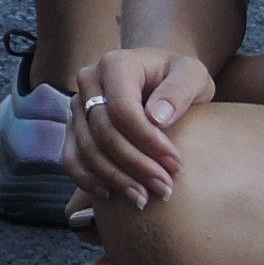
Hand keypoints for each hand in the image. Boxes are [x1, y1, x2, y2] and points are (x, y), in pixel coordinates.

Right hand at [66, 46, 215, 212]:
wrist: (159, 77)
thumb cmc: (178, 77)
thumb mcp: (192, 74)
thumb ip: (179, 90)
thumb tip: (157, 117)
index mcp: (115, 65)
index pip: (123, 109)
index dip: (148, 141)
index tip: (177, 164)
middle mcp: (89, 81)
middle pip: (104, 132)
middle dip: (135, 165)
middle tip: (164, 189)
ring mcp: (78, 105)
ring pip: (87, 148)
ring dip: (115, 178)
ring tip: (144, 199)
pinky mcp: (75, 126)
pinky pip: (71, 157)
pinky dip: (87, 179)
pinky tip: (111, 196)